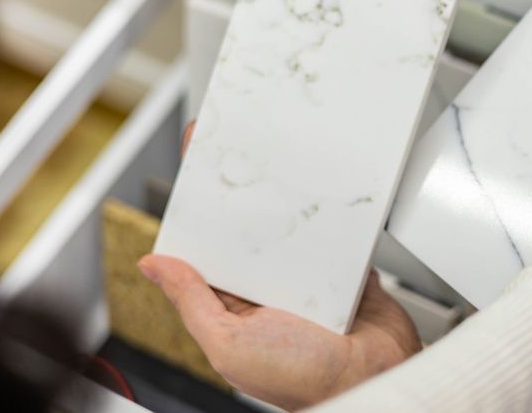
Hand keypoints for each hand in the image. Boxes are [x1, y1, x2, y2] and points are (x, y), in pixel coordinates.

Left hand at [142, 121, 419, 408]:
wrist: (376, 380)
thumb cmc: (304, 381)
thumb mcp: (231, 345)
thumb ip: (193, 304)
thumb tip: (155, 267)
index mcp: (234, 307)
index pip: (207, 248)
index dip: (198, 208)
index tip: (196, 166)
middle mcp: (268, 290)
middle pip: (250, 231)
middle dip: (247, 195)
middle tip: (243, 149)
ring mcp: (309, 280)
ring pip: (293, 229)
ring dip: (293, 204)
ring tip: (286, 166)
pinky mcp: (346, 273)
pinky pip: (337, 236)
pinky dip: (335, 218)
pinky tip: (329, 197)